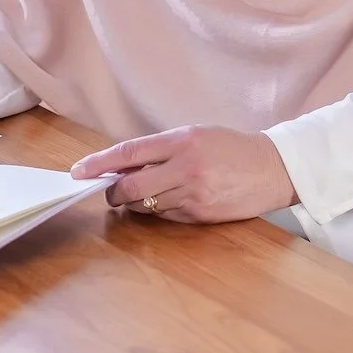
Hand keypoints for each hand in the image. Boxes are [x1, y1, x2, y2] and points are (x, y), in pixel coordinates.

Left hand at [71, 125, 296, 222]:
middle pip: (131, 187)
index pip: (129, 153)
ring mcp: (193, 193)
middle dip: (114, 193)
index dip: (99, 163)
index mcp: (182, 140)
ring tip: (150, 193)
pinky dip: (161, 211)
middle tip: (111, 192)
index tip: (78, 171)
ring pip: (146, 205)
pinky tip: (174, 201)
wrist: (273, 168)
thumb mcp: (197, 136)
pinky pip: (167, 217)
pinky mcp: (201, 214)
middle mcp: (185, 167)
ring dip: (138, 203)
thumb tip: (123, 167)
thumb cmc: (232, 148)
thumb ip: (162, 150)